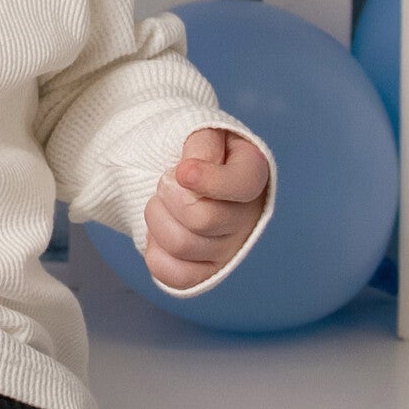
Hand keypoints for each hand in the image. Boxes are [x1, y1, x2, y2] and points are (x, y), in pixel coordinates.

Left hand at [143, 127, 268, 290]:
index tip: (182, 169)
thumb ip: (201, 144)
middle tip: (165, 182)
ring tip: (160, 203)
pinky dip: (155, 252)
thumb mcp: (200, 132)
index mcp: (253, 175)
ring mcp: (228, 248)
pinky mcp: (205, 272)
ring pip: (182, 245)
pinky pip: (174, 275)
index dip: (207, 180)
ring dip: (156, 219)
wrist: (178, 174)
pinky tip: (159, 232)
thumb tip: (189, 174)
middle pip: (203, 219)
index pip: (242, 185)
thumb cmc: (193, 152)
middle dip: (169, 196)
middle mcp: (248, 217)